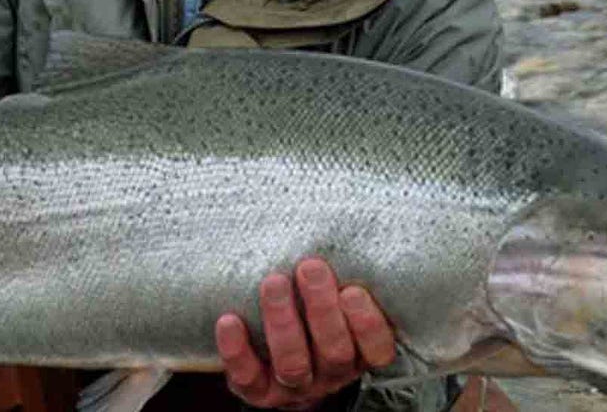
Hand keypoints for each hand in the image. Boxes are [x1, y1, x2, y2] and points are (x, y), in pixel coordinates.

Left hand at [216, 258, 394, 409]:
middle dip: (321, 309)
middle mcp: (330, 372)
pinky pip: (248, 378)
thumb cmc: (313, 316)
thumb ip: (344, 274)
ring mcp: (294, 386)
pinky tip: (229, 320)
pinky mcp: (258, 391)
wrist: (277, 365)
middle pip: (334, 351)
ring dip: (283, 322)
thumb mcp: (338, 299)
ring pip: (293, 364)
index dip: (368, 325)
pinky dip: (237, 350)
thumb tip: (344, 215)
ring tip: (274, 282)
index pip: (377, 349)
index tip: (353, 290)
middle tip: (309, 267)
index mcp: (358, 352)